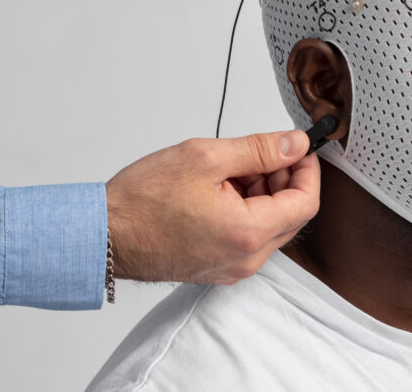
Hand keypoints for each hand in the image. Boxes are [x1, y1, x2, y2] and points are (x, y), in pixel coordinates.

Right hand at [105, 131, 319, 284]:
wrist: (104, 235)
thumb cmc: (143, 201)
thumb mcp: (207, 157)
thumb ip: (259, 149)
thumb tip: (294, 144)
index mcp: (248, 233)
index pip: (306, 202)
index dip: (308, 170)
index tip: (299, 148)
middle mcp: (246, 259)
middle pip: (291, 215)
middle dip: (283, 179)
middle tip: (261, 153)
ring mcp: (232, 268)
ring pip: (269, 225)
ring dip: (262, 193)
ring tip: (230, 169)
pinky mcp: (217, 268)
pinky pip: (248, 236)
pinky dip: (245, 209)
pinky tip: (220, 189)